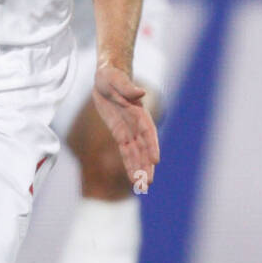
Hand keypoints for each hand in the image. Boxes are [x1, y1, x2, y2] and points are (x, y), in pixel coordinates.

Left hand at [90, 62, 159, 191]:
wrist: (106, 76)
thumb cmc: (111, 75)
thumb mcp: (114, 79)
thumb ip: (127, 87)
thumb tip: (140, 93)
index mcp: (138, 112)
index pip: (147, 131)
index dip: (151, 145)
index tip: (155, 160)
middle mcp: (136, 124)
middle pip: (143, 147)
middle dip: (145, 165)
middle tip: (148, 183)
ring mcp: (129, 130)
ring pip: (136, 153)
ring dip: (139, 169)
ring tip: (143, 187)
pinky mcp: (120, 133)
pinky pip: (126, 151)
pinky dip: (130, 164)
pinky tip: (133, 177)